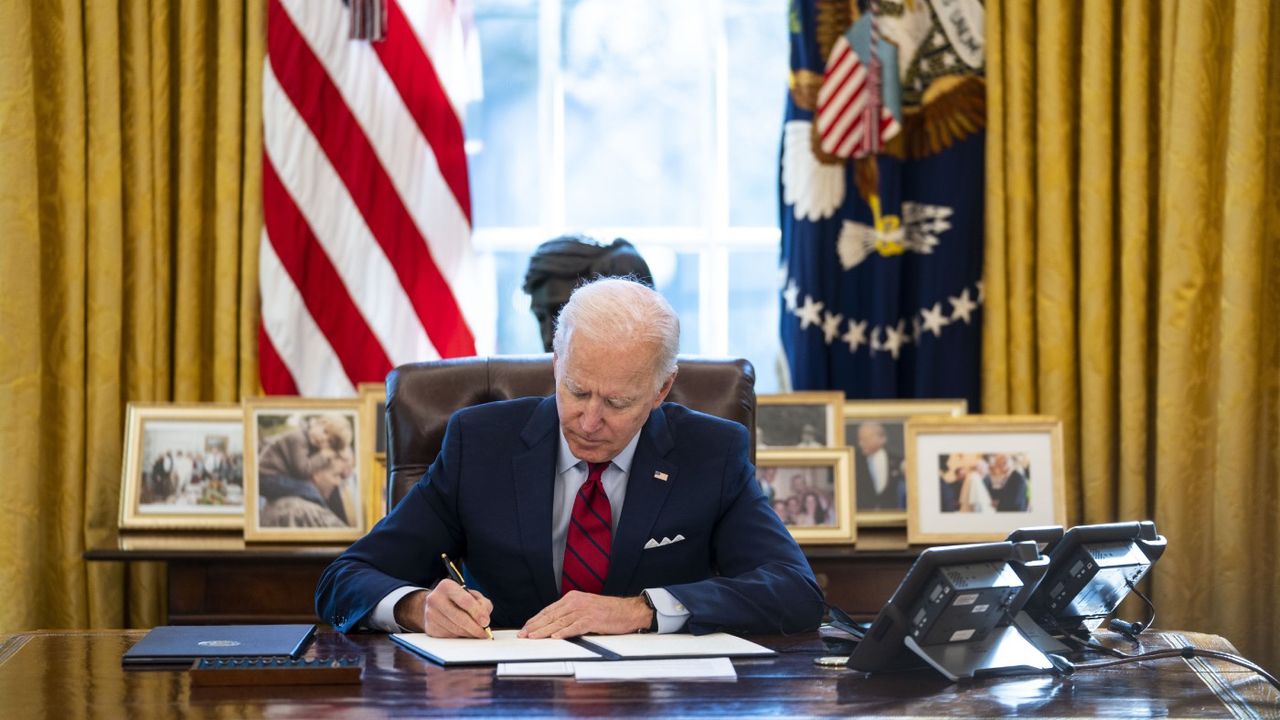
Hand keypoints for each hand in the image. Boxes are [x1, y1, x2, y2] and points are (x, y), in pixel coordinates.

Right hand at [395, 581, 492, 637]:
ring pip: (455, 629)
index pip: (465, 601)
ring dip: (469, 634)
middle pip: (460, 618)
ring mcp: (431, 614)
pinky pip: (450, 636)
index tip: (485, 622)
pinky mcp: (430, 627)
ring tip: (476, 633)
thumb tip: (484, 619)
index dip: (477, 613)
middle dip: (475, 628)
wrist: (435, 604)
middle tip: (484, 633)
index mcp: (447, 586)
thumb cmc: (456, 598)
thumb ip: (482, 603)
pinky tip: (464, 632)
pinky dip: (460, 636)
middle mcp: (435, 599)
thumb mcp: (471, 594)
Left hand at [519, 592, 651, 638]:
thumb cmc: (609, 611)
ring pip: (559, 622)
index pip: (549, 610)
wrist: (628, 611)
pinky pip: (574, 627)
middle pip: (551, 616)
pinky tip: (555, 637)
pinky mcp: (592, 620)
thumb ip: (571, 613)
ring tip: (533, 637)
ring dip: (544, 631)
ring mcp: (583, 610)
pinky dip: (564, 632)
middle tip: (523, 634)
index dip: (536, 619)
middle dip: (535, 626)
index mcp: (573, 598)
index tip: (526, 627)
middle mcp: (576, 602)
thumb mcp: (586, 607)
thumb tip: (555, 625)